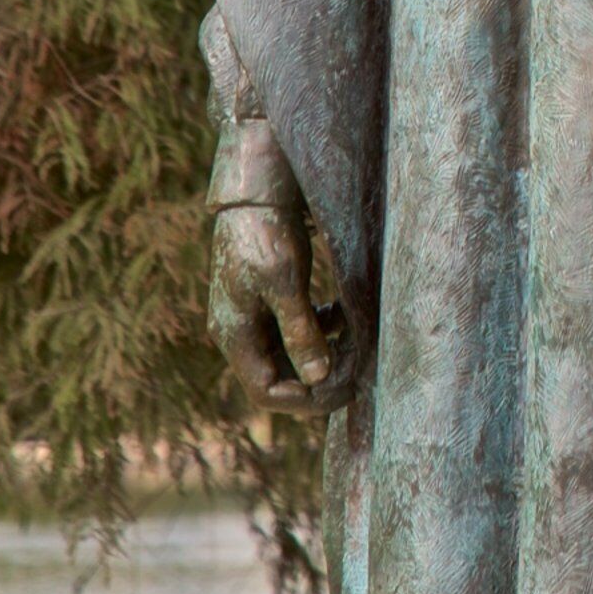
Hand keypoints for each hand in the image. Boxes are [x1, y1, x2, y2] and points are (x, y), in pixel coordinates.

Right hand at [208, 117, 351, 413]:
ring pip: (289, 354)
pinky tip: (342, 314)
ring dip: (321, 354)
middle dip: (317, 379)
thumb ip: (300, 331)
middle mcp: (239, 331)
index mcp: (235, 333)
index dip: (303, 400)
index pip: (265, 391)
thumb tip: (318, 377)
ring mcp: (252, 316)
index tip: (341, 388)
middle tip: (356, 370)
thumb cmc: (266, 234)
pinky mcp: (267, 300)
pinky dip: (320, 330)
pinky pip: (294, 331)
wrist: (256, 193)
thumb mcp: (285, 283)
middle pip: (277, 377)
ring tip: (354, 341)